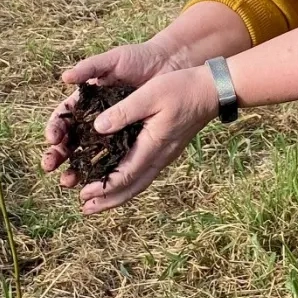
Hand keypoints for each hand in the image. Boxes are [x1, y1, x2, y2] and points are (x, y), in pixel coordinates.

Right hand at [40, 40, 168, 184]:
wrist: (170, 63)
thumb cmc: (139, 58)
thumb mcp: (114, 60)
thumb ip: (89, 67)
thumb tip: (64, 78)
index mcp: (86, 99)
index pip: (63, 117)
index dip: (55, 128)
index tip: (52, 138)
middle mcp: (96, 116)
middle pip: (70, 140)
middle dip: (58, 155)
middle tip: (50, 166)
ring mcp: (114, 129)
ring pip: (89, 154)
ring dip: (76, 169)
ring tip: (69, 181)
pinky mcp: (131, 138)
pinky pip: (115, 158)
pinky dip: (104, 171)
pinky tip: (98, 182)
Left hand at [60, 66, 218, 214]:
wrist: (212, 90)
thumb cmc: (182, 88)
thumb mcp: (150, 93)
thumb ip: (124, 111)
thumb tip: (98, 127)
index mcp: (154, 145)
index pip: (126, 175)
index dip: (104, 187)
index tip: (85, 193)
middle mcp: (160, 156)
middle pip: (132, 188)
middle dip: (108, 200)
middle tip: (86, 209)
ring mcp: (165, 155)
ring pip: (140, 183)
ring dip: (118, 195)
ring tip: (98, 202)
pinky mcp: (167, 149)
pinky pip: (145, 173)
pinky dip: (129, 183)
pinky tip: (120, 180)